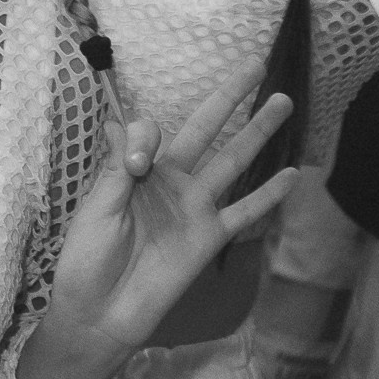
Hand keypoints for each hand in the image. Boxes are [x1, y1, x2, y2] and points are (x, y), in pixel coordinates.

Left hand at [44, 77, 299, 359]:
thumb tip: (134, 122)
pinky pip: (244, 213)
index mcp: (134, 170)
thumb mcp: (95, 209)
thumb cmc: (86, 259)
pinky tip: (292, 175)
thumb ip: (119, 169)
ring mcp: (193, 209)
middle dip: (227, 99)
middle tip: (254, 65)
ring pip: (232, 162)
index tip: (137, 164)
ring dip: (258, 133)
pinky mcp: (209, 239)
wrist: (99, 312)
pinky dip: (269, 196)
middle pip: (204, 131)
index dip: (144, 135)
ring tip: (283, 101)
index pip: (150, 131)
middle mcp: (169, 183)